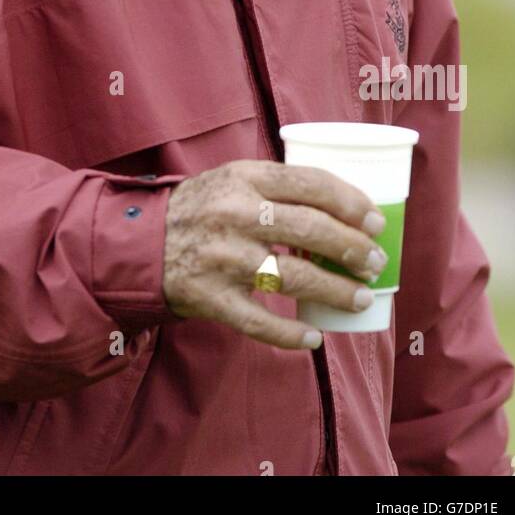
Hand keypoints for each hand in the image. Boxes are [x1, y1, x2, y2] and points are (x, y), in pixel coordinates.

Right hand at [162, 159, 387, 348]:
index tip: (375, 221)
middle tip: (375, 262)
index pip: (310, 183)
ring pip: (294, 277)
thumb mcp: (233, 178)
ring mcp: (223, 257)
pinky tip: (314, 337)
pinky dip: (290, 334)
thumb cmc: (201, 207)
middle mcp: (235, 213)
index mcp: (244, 177)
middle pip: (310, 230)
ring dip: (335, 290)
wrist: (138, 241)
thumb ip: (278, 187)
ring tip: (360, 297)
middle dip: (353, 249)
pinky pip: (258, 322)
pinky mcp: (210, 297)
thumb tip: (345, 209)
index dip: (351, 203)